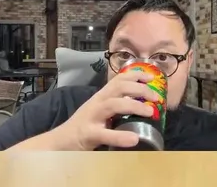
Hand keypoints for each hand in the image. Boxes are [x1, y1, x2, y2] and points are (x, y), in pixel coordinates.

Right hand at [47, 68, 161, 150]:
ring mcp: (92, 118)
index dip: (136, 75)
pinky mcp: (88, 134)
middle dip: (140, 89)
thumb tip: (142, 105)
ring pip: (113, 105)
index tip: (152, 76)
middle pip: (119, 88)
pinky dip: (120, 136)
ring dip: (133, 105)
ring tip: (150, 111)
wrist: (59, 142)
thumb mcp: (99, 111)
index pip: (119, 79)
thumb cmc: (83, 126)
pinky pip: (105, 134)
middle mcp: (97, 103)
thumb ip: (115, 106)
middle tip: (157, 97)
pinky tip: (134, 139)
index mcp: (101, 97)